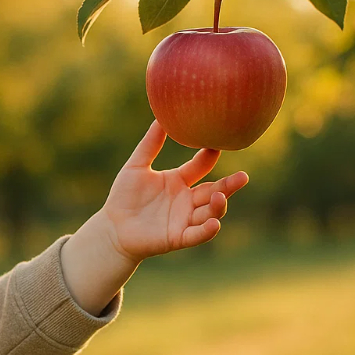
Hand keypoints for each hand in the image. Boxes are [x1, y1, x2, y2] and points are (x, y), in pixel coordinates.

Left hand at [98, 119, 248, 262]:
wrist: (111, 227)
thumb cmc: (124, 197)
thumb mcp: (136, 167)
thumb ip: (149, 144)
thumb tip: (160, 117)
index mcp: (179, 181)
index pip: (200, 167)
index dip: (208, 157)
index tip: (216, 144)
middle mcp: (186, 200)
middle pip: (214, 191)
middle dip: (229, 185)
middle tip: (243, 177)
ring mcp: (184, 219)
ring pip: (209, 212)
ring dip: (218, 206)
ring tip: (220, 196)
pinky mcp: (177, 237)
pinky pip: (197, 235)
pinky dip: (207, 230)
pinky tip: (214, 224)